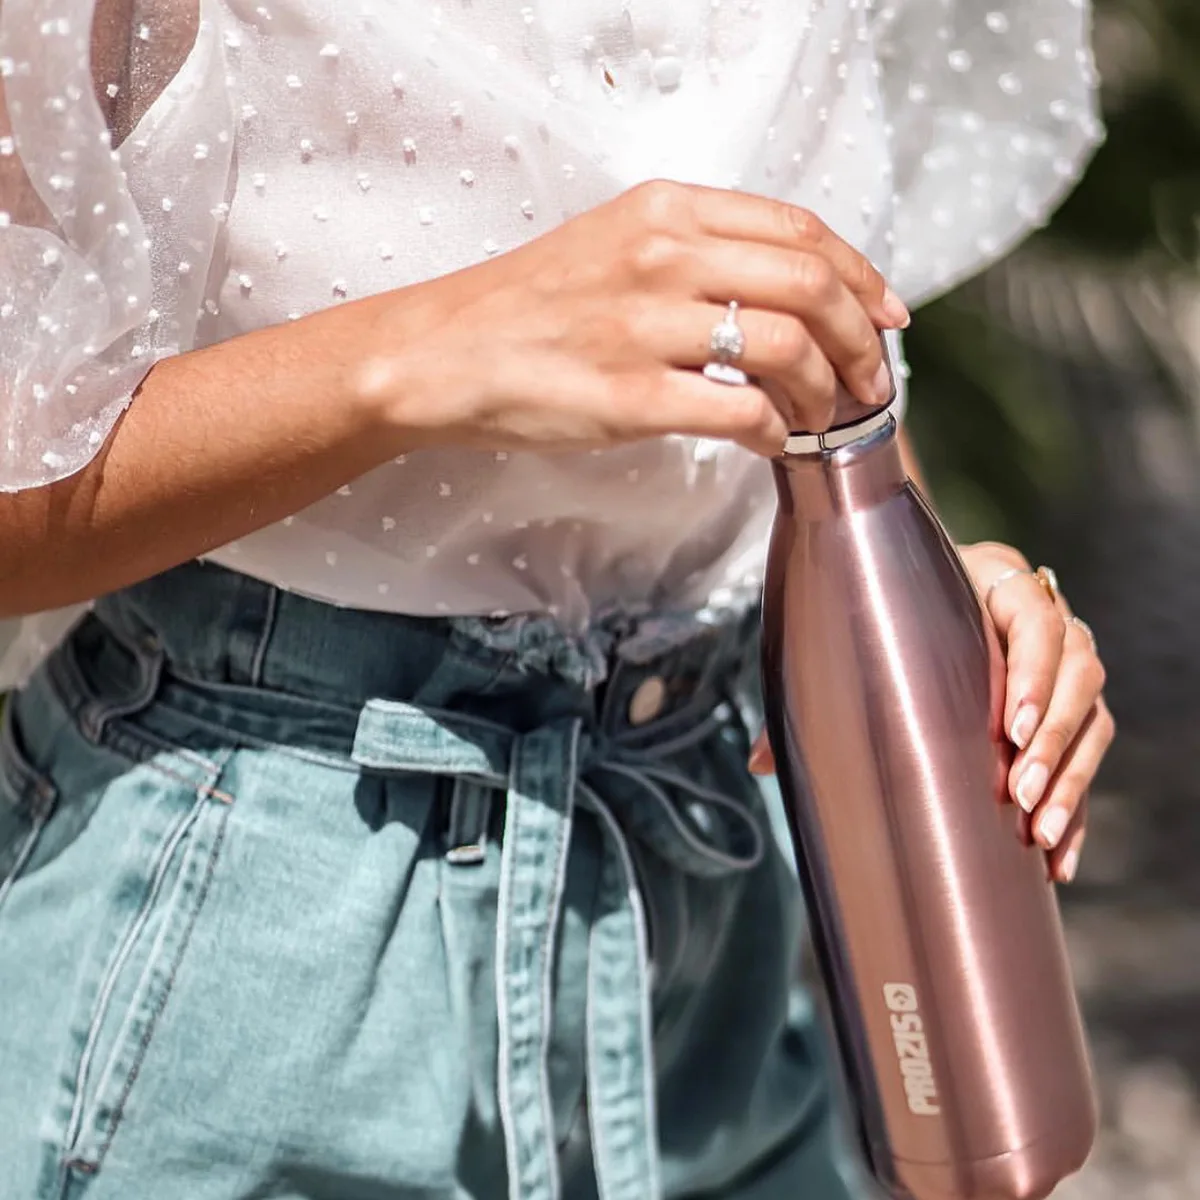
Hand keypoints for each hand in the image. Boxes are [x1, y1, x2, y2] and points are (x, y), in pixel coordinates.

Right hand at [367, 180, 909, 457]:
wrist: (442, 354)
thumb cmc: (529, 307)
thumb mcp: (614, 243)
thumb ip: (694, 253)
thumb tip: (776, 292)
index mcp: (666, 212)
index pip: (801, 229)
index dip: (863, 275)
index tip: (888, 316)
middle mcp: (662, 257)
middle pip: (811, 284)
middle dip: (863, 341)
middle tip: (871, 382)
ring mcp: (645, 327)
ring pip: (786, 349)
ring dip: (825, 392)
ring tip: (825, 418)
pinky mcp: (627, 396)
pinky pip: (736, 411)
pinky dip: (774, 431)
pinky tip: (773, 442)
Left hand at [749, 542, 1113, 884]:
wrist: (916, 586)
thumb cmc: (882, 609)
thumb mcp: (857, 629)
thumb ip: (817, 687)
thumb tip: (760, 763)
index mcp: (993, 580)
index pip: (1035, 616)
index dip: (1034, 672)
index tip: (1013, 727)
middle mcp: (1043, 614)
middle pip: (1079, 669)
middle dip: (1054, 738)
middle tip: (1019, 794)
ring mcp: (1065, 660)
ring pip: (1093, 713)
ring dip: (1072, 776)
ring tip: (1040, 832)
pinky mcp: (1071, 706)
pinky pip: (1089, 754)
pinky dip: (1078, 804)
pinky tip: (1057, 857)